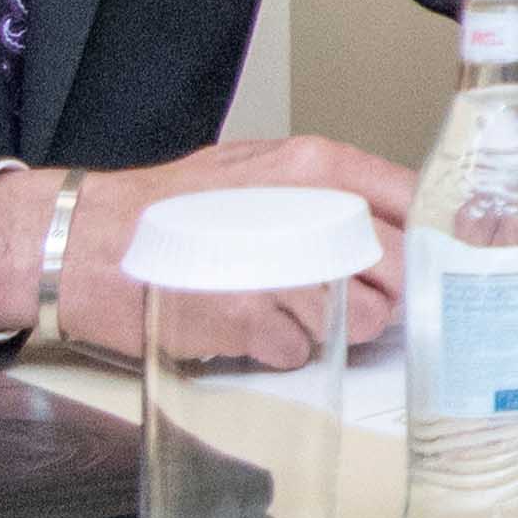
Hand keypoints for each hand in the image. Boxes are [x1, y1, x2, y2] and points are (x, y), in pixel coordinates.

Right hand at [0, 134, 416, 359]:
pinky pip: (305, 350)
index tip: (429, 260)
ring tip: (291, 310)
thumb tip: (385, 221)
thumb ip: (324, 189)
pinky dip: (284, 350)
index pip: (414, 201)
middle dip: (389, 293)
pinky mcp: (253, 320)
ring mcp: (284, 270)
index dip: (428, 238)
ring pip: (362, 319)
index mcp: (317, 166)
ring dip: (337, 326)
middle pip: (400, 269)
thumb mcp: (254, 168)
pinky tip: (252, 328)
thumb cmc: (167, 208)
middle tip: (358, 297)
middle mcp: (310, 212)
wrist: (88, 244)